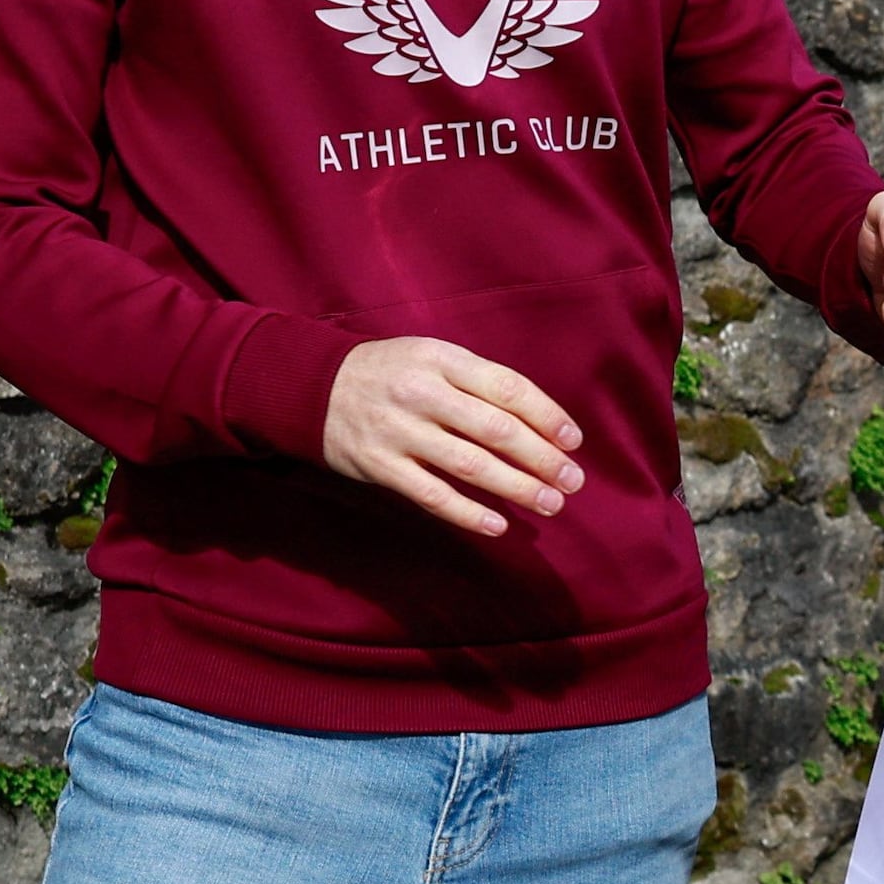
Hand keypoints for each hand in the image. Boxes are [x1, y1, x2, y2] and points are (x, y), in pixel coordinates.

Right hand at [324, 336, 584, 539]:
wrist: (310, 386)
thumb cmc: (391, 373)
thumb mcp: (433, 358)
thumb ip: (479, 383)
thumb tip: (540, 422)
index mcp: (442, 359)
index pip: (508, 388)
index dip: (547, 416)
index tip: (574, 441)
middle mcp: (422, 393)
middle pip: (496, 430)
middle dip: (542, 459)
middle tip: (574, 481)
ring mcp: (399, 432)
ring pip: (470, 466)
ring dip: (517, 488)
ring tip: (551, 504)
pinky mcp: (380, 466)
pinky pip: (432, 495)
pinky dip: (469, 514)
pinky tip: (499, 525)